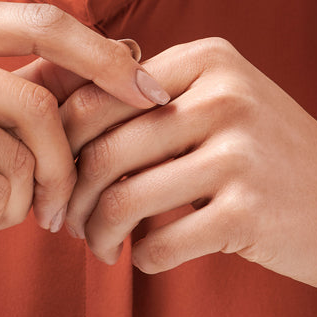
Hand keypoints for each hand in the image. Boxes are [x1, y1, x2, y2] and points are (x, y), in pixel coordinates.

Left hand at [61, 38, 316, 287]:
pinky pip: (161, 243)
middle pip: (105, 149)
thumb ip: (150, 96)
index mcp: (206, 58)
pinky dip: (140, 257)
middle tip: (65, 219)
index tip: (55, 168)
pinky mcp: (250, 212)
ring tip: (99, 245)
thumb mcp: (217, 96)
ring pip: (124, 199)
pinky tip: (145, 255)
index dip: (63, 138)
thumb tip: (57, 124)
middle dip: (72, 195)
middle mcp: (224, 96)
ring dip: (97, 233)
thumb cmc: (261, 148)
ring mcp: (240, 153)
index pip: (99, 93)